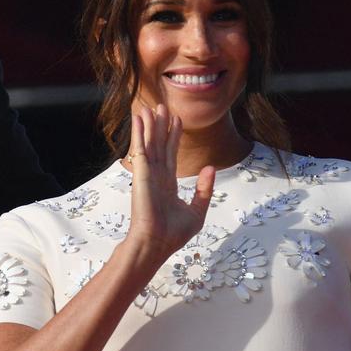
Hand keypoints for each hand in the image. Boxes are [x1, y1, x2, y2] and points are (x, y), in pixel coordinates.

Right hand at [126, 104, 214, 260]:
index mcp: (168, 185)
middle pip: (159, 144)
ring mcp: (148, 174)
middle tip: (162, 106)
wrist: (157, 244)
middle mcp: (156, 176)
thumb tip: (211, 167)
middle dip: (161, 125)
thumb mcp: (197, 211)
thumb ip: (204, 189)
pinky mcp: (141, 173)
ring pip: (149, 142)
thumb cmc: (173, 234)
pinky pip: (141, 148)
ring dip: (149, 124)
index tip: (176, 120)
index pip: (171, 154)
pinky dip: (140, 132)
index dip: (173, 136)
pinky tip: (139, 118)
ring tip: (149, 106)